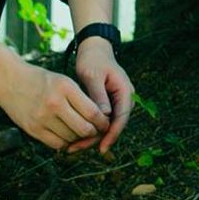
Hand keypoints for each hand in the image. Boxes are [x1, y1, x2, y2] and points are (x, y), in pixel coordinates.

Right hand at [0, 57, 111, 152]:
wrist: (9, 81)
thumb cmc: (42, 80)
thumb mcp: (64, 81)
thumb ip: (80, 98)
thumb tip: (100, 119)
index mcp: (65, 87)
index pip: (92, 112)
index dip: (103, 121)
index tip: (106, 123)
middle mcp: (54, 103)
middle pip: (84, 128)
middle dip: (94, 133)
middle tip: (97, 131)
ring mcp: (42, 118)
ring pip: (71, 138)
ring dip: (80, 138)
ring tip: (82, 133)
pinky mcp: (32, 129)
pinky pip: (56, 144)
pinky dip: (65, 143)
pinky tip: (67, 136)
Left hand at [69, 38, 134, 155]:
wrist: (94, 49)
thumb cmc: (93, 60)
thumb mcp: (93, 77)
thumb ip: (99, 96)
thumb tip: (103, 116)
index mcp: (125, 91)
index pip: (121, 118)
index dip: (112, 135)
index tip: (101, 148)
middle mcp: (124, 99)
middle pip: (114, 125)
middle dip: (97, 139)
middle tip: (77, 149)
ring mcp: (116, 101)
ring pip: (106, 125)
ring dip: (91, 136)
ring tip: (72, 147)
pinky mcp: (107, 103)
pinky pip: (100, 119)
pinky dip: (88, 127)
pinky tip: (74, 136)